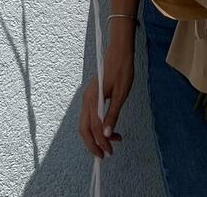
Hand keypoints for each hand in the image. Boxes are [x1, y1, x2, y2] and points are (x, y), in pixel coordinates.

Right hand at [78, 38, 134, 158]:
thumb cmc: (122, 71)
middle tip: (105, 154)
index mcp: (92, 99)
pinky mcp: (91, 96)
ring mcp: (87, 98)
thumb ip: (113, 114)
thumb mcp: (121, 94)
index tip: (110, 152)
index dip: (102, 142)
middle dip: (93, 145)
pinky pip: (89, 116)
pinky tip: (108, 129)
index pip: (95, 128)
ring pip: (85, 124)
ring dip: (95, 136)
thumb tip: (107, 135)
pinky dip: (96, 127)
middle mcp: (86, 100)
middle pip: (84, 129)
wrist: (119, 52)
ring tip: (111, 142)